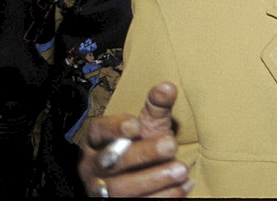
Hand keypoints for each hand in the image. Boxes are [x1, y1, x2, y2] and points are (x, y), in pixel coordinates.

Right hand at [78, 82, 191, 196]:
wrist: (138, 174)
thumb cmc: (140, 144)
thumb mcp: (148, 124)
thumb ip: (156, 106)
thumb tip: (167, 87)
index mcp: (96, 140)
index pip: (98, 131)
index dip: (114, 128)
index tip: (136, 125)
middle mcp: (92, 167)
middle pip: (111, 162)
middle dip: (143, 154)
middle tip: (171, 145)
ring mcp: (101, 191)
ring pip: (120, 189)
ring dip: (154, 180)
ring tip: (181, 170)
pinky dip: (162, 197)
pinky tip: (184, 187)